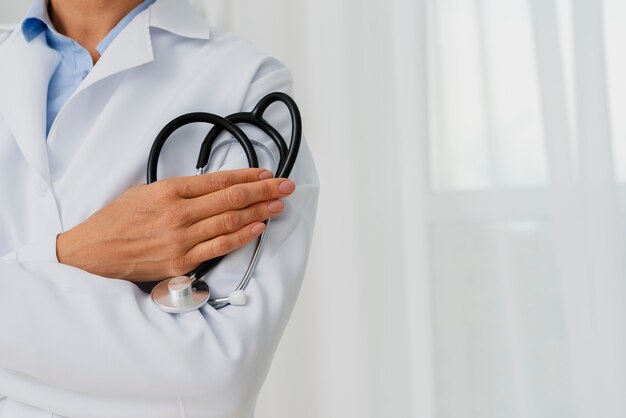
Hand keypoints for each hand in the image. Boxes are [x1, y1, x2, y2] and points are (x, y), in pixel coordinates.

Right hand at [56, 168, 294, 281]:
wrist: (93, 252)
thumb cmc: (117, 220)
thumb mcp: (146, 192)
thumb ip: (180, 190)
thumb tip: (214, 187)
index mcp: (170, 190)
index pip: (219, 180)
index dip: (248, 176)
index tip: (266, 173)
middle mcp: (179, 213)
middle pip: (231, 199)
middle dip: (263, 191)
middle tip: (285, 186)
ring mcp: (182, 239)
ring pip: (230, 221)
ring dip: (259, 211)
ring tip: (278, 205)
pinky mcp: (182, 261)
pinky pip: (219, 247)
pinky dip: (242, 237)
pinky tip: (259, 228)